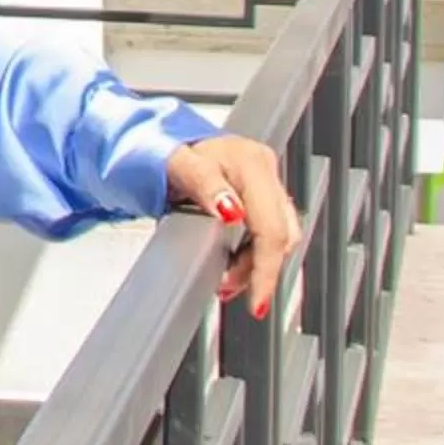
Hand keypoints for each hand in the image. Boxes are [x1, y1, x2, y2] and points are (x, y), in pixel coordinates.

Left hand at [163, 135, 297, 317]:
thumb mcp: (180, 166)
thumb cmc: (167, 152)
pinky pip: (270, 230)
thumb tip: (232, 211)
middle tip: (226, 286)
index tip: (256, 302)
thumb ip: (206, 186)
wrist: (162, 142)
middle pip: (281, 236)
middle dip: (259, 270)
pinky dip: (254, 253)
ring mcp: (267, 181)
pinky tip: (234, 260)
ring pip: (280, 237)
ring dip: (256, 264)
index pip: (272, 228)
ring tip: (226, 277)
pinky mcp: (263, 193)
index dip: (266, 269)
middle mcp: (265, 171)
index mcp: (251, 164)